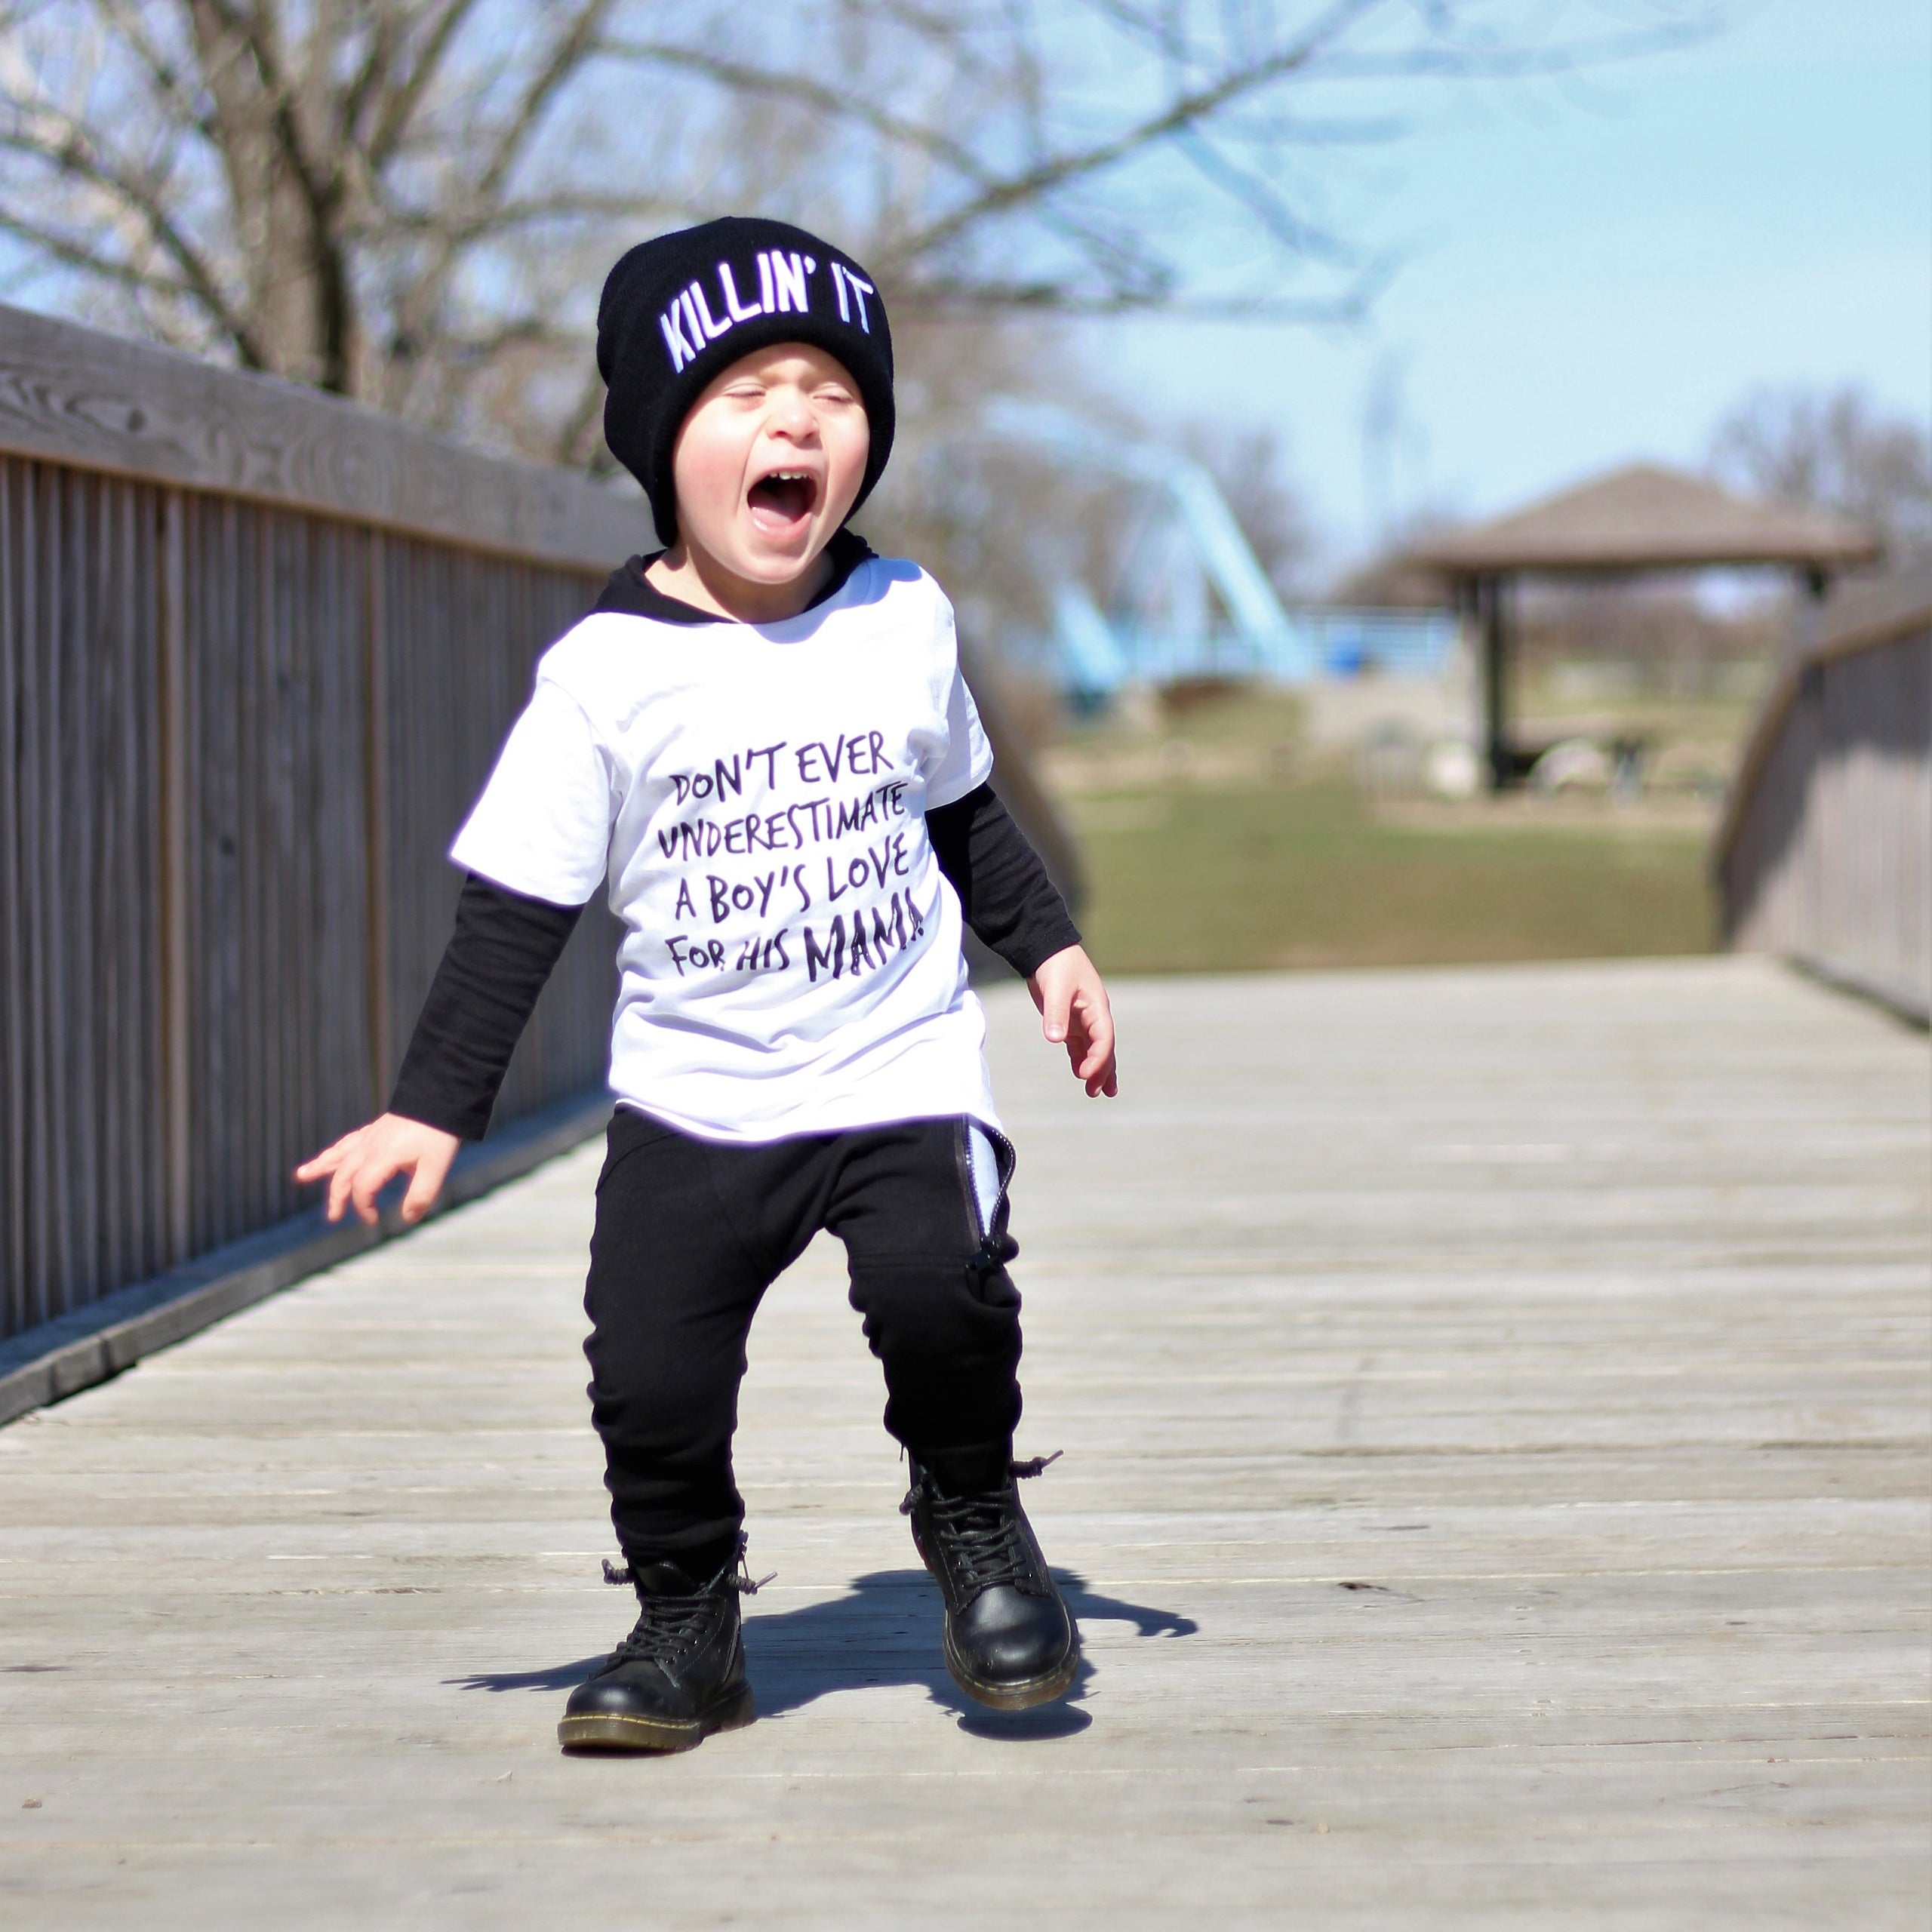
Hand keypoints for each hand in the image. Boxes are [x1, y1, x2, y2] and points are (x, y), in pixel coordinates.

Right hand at [294, 1112, 460, 1227]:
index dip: (364, 1207)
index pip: (362, 1188)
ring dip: (321, 1166)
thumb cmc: (438, 1132)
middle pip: (344, 1174)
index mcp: (381, 1157)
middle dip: (337, 1196)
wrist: (439, 1095)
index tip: (374, 1220)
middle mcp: (370, 1146)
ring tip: (301, 1175)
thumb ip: (421, 1195)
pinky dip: (336, 1150)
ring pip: (340, 1153)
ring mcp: (371, 1135)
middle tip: (333, 1216)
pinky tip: (332, 1154)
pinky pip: (349, 1141)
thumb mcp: (435, 1167)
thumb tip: (407, 1219)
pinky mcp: (377, 1128)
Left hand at [1027, 944, 1117, 1097]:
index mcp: (1097, 1007)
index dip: (1098, 1058)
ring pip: (1094, 1049)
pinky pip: (1079, 1045)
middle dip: (1102, 1070)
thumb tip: (1056, 1039)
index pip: (1104, 1038)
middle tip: (1096, 1092)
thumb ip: (1056, 1014)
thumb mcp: (1056, 988)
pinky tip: (1079, 1074)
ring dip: (1096, 1069)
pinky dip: (1081, 1059)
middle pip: (1103, 1047)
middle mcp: (1094, 1015)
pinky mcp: (1069, 1020)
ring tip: (1097, 1092)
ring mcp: (1083, 1019)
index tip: (1085, 1074)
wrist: (1046, 949)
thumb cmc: (1055, 964)